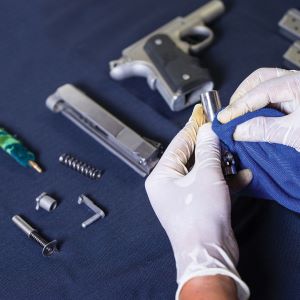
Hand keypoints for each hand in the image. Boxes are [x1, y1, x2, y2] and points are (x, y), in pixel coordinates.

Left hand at [145, 105, 249, 298]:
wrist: (209, 254)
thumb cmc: (199, 220)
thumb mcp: (206, 176)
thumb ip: (208, 150)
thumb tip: (209, 131)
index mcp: (161, 177)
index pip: (177, 144)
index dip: (192, 127)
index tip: (201, 114)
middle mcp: (169, 185)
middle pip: (191, 156)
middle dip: (209, 146)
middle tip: (220, 131)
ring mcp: (183, 195)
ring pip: (202, 170)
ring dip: (220, 163)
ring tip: (233, 154)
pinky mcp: (198, 204)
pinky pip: (210, 184)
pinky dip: (225, 180)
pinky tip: (242, 175)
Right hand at [217, 68, 299, 150]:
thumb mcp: (294, 134)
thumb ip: (263, 129)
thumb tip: (237, 129)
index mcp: (298, 83)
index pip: (259, 91)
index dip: (238, 106)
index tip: (224, 119)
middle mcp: (296, 80)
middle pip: (259, 79)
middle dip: (240, 96)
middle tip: (229, 114)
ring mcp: (297, 87)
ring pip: (265, 84)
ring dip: (248, 98)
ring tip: (238, 115)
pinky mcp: (297, 96)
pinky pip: (273, 93)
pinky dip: (259, 103)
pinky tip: (252, 115)